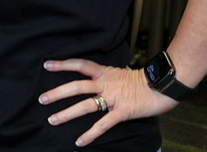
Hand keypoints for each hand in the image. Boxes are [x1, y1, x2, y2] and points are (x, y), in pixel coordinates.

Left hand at [40, 59, 178, 146]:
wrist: (164, 86)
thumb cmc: (145, 81)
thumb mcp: (123, 74)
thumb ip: (109, 77)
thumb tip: (98, 79)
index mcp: (106, 73)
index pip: (81, 65)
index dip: (64, 64)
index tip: (47, 65)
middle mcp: (106, 84)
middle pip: (77, 86)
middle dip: (58, 93)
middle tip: (42, 99)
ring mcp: (113, 98)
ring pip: (85, 105)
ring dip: (67, 113)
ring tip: (52, 119)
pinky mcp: (122, 112)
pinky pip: (103, 124)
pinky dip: (90, 134)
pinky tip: (79, 141)